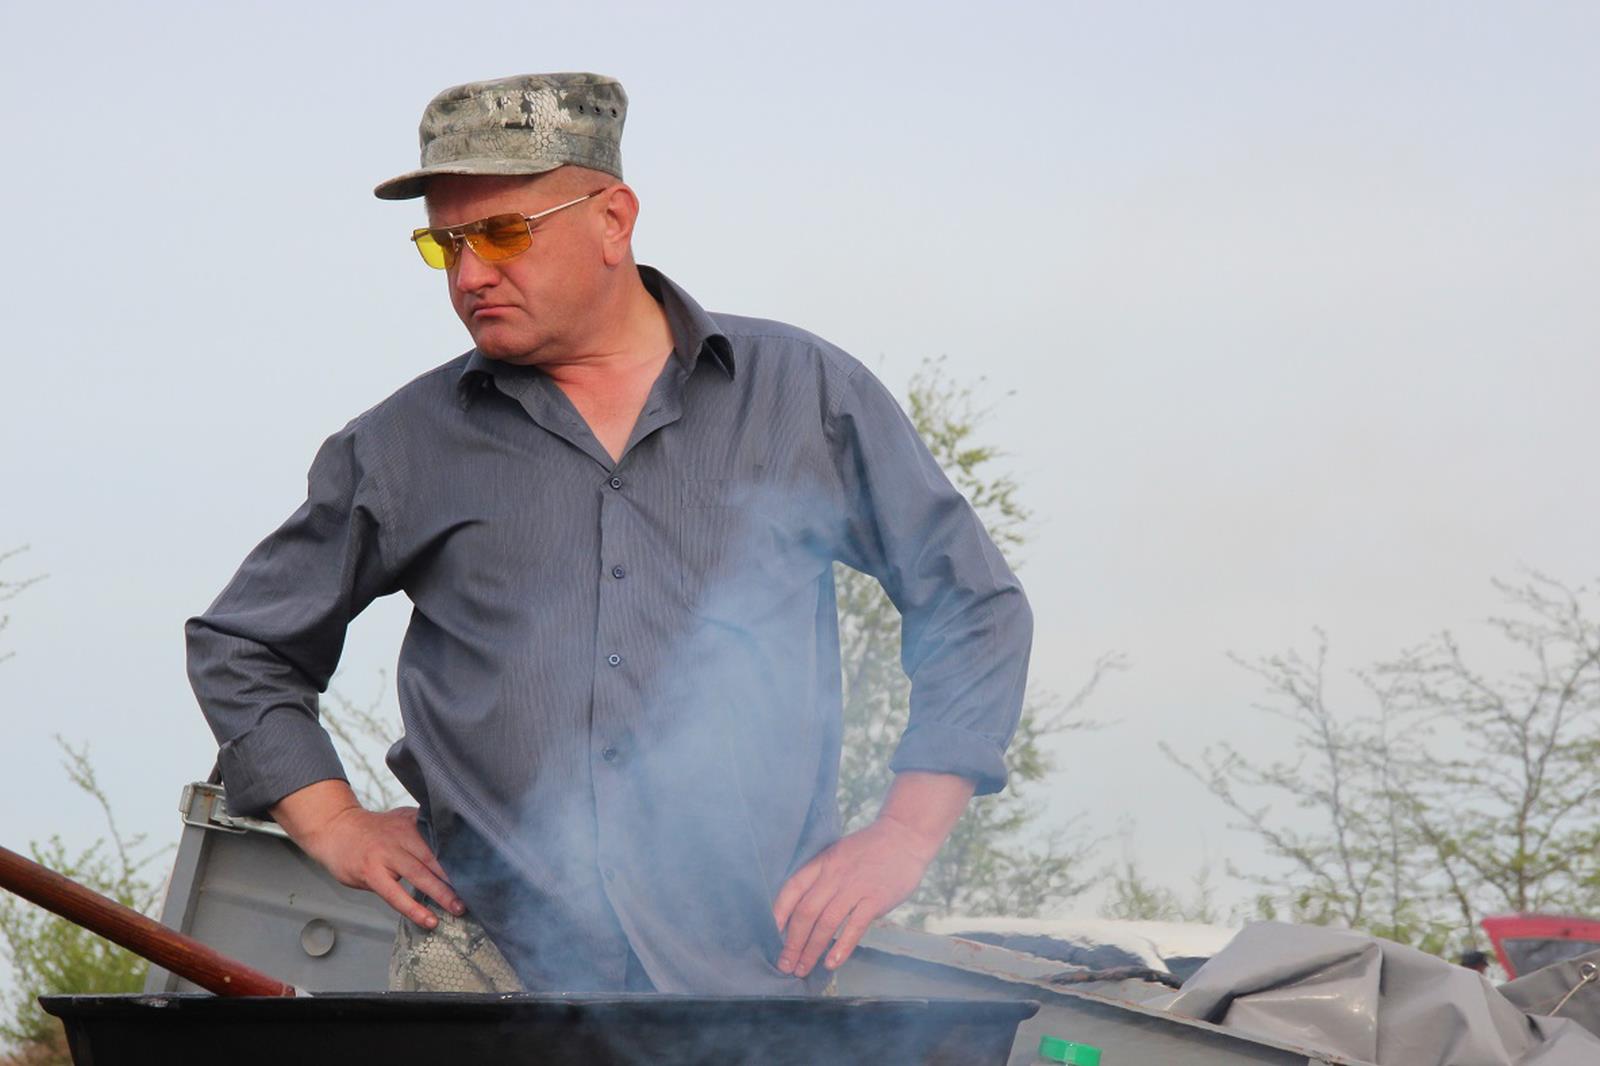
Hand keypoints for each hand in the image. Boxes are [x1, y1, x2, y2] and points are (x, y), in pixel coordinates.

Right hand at [273, 780, 464, 928]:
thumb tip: (458, 847)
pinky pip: (395, 895)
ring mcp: (386, 854)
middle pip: (437, 857)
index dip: (465, 855)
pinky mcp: (371, 872)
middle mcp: (402, 835)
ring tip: (459, 909)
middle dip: (459, 876)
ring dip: (442, 894)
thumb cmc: (373, 831)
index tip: (486, 869)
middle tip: (479, 892)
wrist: (335, 829)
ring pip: (420, 875)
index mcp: (414, 822)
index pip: (445, 839)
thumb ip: (425, 832)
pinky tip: (428, 920)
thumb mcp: (401, 821)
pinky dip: (414, 908)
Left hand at [771, 816, 935, 977]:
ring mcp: (855, 887)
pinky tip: (831, 963)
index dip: (779, 913)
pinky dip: (841, 947)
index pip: (793, 888)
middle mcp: (834, 875)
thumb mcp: (838, 853)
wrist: (904, 836)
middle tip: (785, 964)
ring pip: (826, 923)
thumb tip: (803, 909)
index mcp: (822, 863)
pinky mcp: (876, 899)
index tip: (771, 934)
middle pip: (806, 912)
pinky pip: (854, 927)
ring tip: (803, 968)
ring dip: (811, 950)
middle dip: (792, 942)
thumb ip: (822, 876)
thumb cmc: (869, 848)